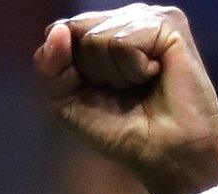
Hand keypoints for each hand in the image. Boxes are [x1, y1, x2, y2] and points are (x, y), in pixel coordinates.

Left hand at [34, 5, 217, 193]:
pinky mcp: (168, 22)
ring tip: (140, 84)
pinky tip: (154, 75)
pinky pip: (122, 42)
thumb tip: (57, 29)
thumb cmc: (120, 129)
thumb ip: (49, 67)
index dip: (63, 68)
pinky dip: (132, 70)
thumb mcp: (66, 103)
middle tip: (122, 90)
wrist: (167, 153)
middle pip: (73, 30)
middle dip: (89, 72)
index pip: (58, 31)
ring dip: (113, 75)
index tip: (92, 91)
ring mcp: (146, 17)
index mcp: (99, 31)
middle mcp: (123, 18)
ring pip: (96, 37)